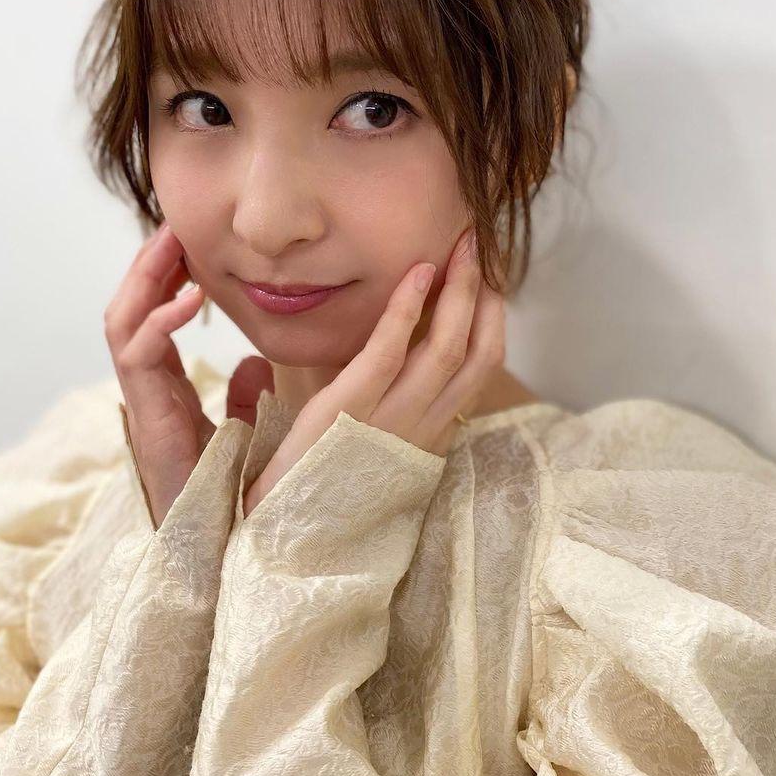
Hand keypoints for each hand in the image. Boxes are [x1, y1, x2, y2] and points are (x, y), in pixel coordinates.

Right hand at [105, 222, 273, 527]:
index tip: (191, 246)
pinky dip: (161, 323)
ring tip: (173, 245)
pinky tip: (190, 300)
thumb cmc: (228, 502)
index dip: (164, 282)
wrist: (215, 559)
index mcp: (165, 393)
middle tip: (175, 227)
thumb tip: (252, 365)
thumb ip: (243, 402)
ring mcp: (143, 406)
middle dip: (147, 267)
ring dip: (145, 281)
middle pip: (129, 312)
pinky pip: (140, 359)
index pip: (153, 321)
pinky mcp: (149, 421)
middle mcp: (146, 395)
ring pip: (121, 325)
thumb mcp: (244, 438)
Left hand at [241, 224, 504, 518]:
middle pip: (477, 350)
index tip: (490, 276)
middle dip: (485, 292)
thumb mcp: (369, 441)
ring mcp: (391, 420)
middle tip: (479, 243)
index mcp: (430, 434)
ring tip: (458, 244)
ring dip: (459, 288)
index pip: (481, 369)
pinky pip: (389, 350)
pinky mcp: (350, 409)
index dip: (494, 318)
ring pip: (448, 346)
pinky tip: (416, 271)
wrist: (281, 532)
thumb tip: (391, 355)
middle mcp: (423, 427)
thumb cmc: (317, 482)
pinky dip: (407, 307)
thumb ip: (387, 403)